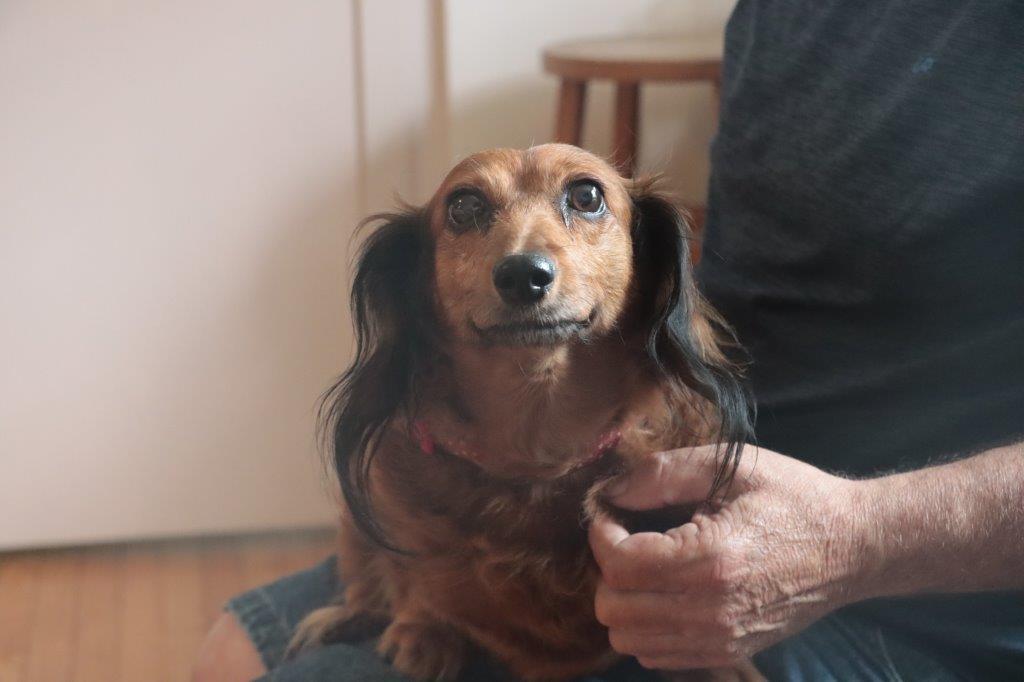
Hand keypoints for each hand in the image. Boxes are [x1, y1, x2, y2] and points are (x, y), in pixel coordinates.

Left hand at [588, 444, 867, 670]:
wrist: (853, 546)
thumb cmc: (792, 497)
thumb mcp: (729, 465)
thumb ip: (662, 473)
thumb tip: (609, 491)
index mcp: (712, 558)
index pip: (619, 564)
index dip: (601, 532)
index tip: (613, 511)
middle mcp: (712, 609)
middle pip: (613, 608)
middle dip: (606, 567)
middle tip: (628, 536)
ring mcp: (720, 638)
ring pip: (627, 639)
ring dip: (622, 600)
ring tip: (645, 565)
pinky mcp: (728, 652)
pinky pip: (656, 655)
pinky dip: (645, 626)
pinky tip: (665, 591)